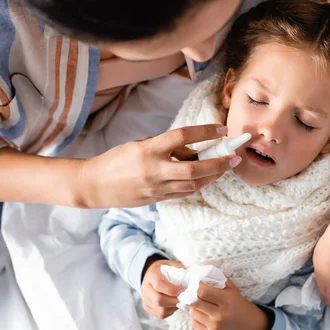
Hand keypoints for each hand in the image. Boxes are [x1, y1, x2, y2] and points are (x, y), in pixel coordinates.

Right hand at [76, 124, 241, 207]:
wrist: (94, 186)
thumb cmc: (116, 160)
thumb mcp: (140, 144)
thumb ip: (166, 146)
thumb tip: (194, 149)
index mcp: (148, 150)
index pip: (182, 136)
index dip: (204, 132)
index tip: (221, 130)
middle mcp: (154, 170)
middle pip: (195, 168)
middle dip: (219, 163)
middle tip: (234, 157)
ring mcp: (156, 188)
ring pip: (194, 184)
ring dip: (213, 175)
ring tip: (225, 167)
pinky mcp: (157, 200)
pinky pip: (184, 192)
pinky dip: (199, 184)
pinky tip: (208, 177)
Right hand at [141, 259, 184, 318]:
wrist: (151, 274)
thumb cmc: (164, 270)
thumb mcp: (172, 265)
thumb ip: (180, 272)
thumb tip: (192, 282)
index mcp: (151, 275)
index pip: (159, 284)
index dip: (172, 289)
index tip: (183, 290)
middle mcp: (145, 288)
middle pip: (158, 300)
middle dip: (174, 301)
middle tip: (184, 298)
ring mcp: (145, 299)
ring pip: (160, 310)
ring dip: (173, 307)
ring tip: (180, 301)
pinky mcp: (147, 307)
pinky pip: (160, 315)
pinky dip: (170, 312)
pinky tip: (174, 305)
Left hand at [189, 281, 269, 329]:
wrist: (243, 319)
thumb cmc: (234, 299)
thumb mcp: (229, 286)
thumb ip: (215, 279)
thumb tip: (196, 274)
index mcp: (226, 300)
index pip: (203, 292)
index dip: (196, 286)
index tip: (196, 283)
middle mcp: (220, 315)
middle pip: (195, 303)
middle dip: (193, 296)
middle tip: (195, 293)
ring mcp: (215, 326)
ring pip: (192, 312)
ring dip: (194, 306)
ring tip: (201, 303)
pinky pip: (193, 322)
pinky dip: (195, 316)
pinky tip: (203, 312)